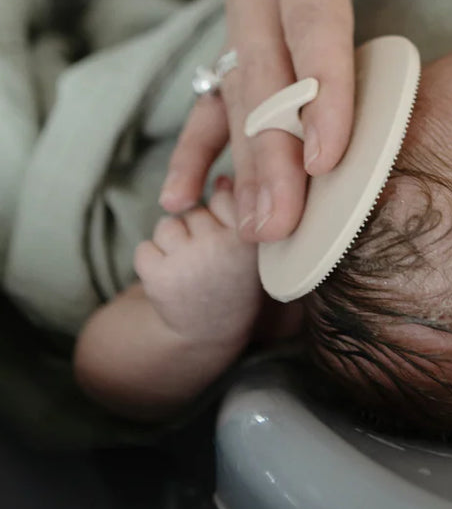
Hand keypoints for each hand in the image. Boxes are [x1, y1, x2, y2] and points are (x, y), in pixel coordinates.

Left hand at [136, 177, 261, 346]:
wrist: (212, 331)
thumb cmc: (233, 278)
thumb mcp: (250, 245)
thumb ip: (240, 209)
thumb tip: (222, 177)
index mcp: (250, 237)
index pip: (226, 196)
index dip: (223, 216)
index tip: (229, 239)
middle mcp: (221, 247)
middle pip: (195, 210)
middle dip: (196, 229)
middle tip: (209, 259)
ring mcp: (188, 262)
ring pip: (167, 225)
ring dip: (172, 243)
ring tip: (189, 267)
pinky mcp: (158, 277)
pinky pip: (144, 248)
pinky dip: (152, 261)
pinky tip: (171, 278)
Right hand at [159, 0, 445, 240]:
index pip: (314, 20)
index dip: (320, 86)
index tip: (329, 157)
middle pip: (264, 74)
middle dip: (272, 152)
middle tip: (280, 225)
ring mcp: (245, 18)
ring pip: (240, 99)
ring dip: (247, 167)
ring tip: (254, 233)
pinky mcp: (249, 43)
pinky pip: (220, 101)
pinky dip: (206, 150)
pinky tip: (189, 199)